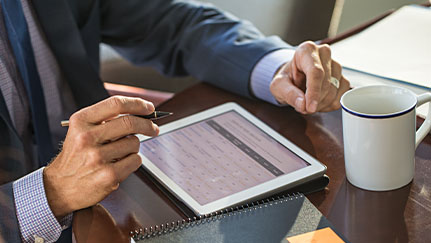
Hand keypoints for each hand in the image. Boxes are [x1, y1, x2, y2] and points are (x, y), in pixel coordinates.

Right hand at [43, 96, 158, 218]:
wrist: (59, 187)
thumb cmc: (75, 157)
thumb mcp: (80, 130)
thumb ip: (105, 119)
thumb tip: (138, 112)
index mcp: (81, 121)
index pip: (116, 104)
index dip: (137, 104)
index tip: (148, 108)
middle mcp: (87, 137)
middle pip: (130, 122)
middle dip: (147, 125)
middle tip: (153, 128)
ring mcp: (98, 157)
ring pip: (134, 143)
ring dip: (133, 147)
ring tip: (120, 153)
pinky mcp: (108, 175)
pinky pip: (135, 161)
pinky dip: (133, 161)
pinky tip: (120, 164)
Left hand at [270, 41, 349, 113]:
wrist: (294, 78)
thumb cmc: (286, 79)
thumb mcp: (278, 86)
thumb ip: (289, 94)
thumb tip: (302, 104)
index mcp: (307, 50)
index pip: (315, 72)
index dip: (314, 92)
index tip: (310, 108)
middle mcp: (324, 54)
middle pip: (326, 84)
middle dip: (314, 101)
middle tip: (302, 107)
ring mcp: (336, 65)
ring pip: (334, 91)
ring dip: (321, 104)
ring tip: (308, 104)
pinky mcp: (342, 78)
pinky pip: (340, 96)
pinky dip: (329, 105)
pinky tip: (318, 103)